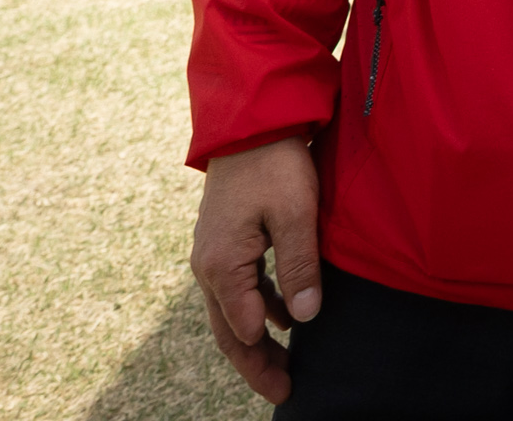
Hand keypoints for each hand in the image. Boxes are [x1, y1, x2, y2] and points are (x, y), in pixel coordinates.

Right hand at [191, 137, 321, 403]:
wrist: (250, 121)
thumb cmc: (276, 163)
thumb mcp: (296, 214)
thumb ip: (299, 267)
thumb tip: (304, 318)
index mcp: (222, 265)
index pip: (242, 329)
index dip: (263, 360)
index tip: (289, 386)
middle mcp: (208, 265)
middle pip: (229, 329)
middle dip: (254, 364)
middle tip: (282, 392)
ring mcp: (213, 253)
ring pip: (232, 311)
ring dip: (255, 340)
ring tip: (282, 366)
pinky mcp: (224, 240)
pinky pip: (238, 287)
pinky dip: (257, 309)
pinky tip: (281, 318)